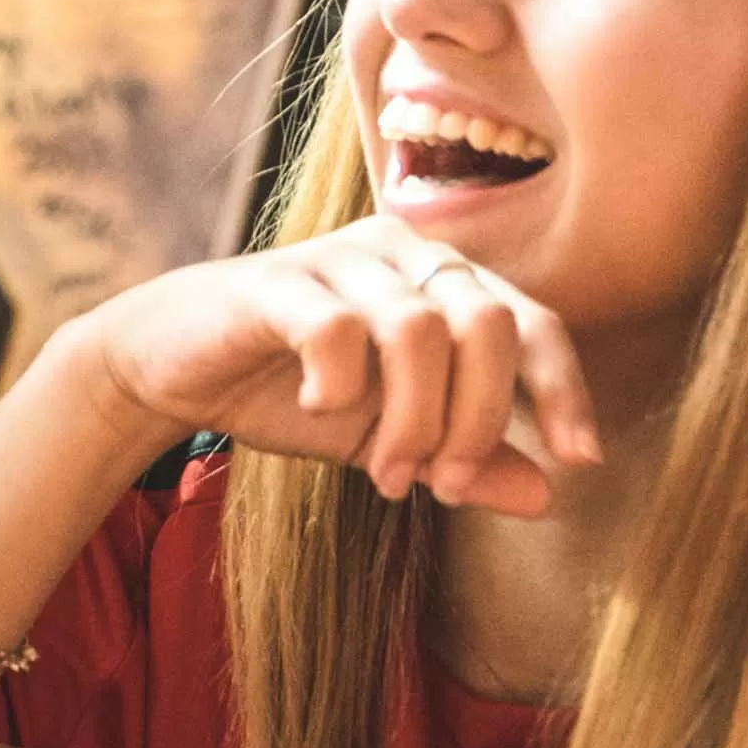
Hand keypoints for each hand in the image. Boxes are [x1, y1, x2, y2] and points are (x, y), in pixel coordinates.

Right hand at [74, 215, 603, 513]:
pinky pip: (338, 329)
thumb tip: (546, 496)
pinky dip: (342, 386)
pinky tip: (321, 410)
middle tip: (443, 484)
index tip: (580, 461)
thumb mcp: (387, 438)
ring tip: (385, 475)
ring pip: (421, 331)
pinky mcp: (274, 281)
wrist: (168, 371)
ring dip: (412, 421)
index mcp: (438, 278)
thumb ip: (463, 459)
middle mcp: (398, 251)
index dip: (564, 390)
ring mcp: (335, 259)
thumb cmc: (286, 392)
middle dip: (478, 418)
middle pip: (488, 322)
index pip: (532, 322)